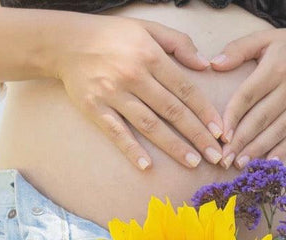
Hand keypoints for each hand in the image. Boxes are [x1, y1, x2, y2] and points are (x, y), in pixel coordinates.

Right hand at [53, 15, 224, 169]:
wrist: (64, 41)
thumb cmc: (112, 35)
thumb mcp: (147, 28)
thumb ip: (178, 43)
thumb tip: (205, 65)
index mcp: (150, 55)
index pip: (185, 89)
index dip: (205, 111)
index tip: (221, 131)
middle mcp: (133, 75)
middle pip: (172, 110)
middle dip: (197, 135)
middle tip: (216, 155)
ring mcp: (112, 93)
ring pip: (149, 124)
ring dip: (173, 146)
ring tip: (193, 162)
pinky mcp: (94, 108)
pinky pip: (116, 132)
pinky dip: (131, 149)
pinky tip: (147, 166)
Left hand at [208, 28, 285, 168]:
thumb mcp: (264, 39)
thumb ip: (237, 49)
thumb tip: (214, 64)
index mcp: (276, 68)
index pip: (249, 95)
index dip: (233, 116)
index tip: (220, 135)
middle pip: (261, 118)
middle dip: (241, 141)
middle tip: (224, 158)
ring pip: (277, 131)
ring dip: (257, 150)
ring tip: (239, 164)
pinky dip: (281, 151)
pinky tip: (266, 164)